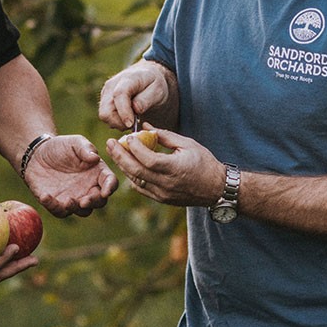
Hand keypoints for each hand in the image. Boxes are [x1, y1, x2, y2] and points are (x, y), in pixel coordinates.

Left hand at [23, 135, 118, 217]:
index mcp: (97, 173)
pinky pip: (59, 211)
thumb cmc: (61, 146)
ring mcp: (75, 198)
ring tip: (67, 202)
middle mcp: (89, 188)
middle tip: (84, 201)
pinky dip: (53, 207)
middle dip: (94, 202)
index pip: (110, 182)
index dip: (110, 187)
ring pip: (82, 211)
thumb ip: (86, 148)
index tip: (106, 191)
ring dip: (76, 209)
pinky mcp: (58, 204)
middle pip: (99, 201)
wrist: (38, 154)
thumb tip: (95, 157)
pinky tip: (45, 196)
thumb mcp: (74, 142)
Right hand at [99, 62, 174, 130]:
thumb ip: (146, 99)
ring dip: (118, 123)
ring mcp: (105, 92)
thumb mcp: (157, 90)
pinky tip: (127, 116)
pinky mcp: (103, 99)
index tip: (130, 124)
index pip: (119, 94)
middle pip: (106, 110)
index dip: (123, 111)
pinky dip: (115, 121)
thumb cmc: (153, 83)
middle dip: (119, 122)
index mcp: (128, 79)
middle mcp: (112, 84)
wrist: (145, 75)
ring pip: (104, 115)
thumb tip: (135, 109)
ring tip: (132, 118)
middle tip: (134, 124)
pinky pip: (106, 116)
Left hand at [105, 126, 222, 208]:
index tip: (127, 136)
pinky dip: (132, 177)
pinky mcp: (162, 199)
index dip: (134, 147)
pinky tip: (127, 166)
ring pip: (135, 180)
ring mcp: (163, 194)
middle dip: (120, 156)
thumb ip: (164, 135)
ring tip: (115, 152)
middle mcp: (166, 184)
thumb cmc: (204, 162)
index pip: (147, 159)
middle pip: (136, 171)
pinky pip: (141, 188)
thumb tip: (145, 126)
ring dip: (123, 166)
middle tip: (110, 143)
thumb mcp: (187, 144)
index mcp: (175, 168)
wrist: (216, 188)